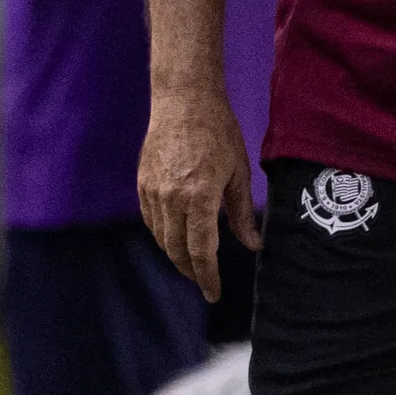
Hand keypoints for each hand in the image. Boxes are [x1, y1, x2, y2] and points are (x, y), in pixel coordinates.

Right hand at [139, 89, 256, 300]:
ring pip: (162, 239)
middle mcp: (172, 199)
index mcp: (199, 197)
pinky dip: (164, 236)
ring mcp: (153, 192)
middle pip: (177, 251)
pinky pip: (152, 222)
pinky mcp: (143, 185)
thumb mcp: (239, 173)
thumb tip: (252, 245)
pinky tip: (177, 238)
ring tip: (194, 264)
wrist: (184, 101)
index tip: (214, 294)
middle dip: (192, 271)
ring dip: (177, 256)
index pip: (201, 251)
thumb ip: (242, 213)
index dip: (207, 277)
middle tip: (206, 282)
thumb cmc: (219, 133)